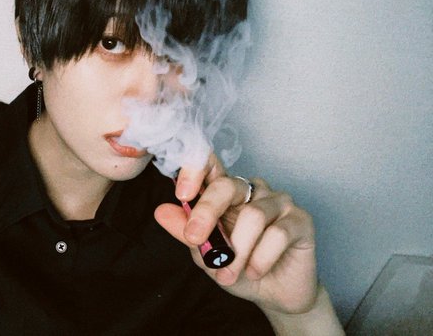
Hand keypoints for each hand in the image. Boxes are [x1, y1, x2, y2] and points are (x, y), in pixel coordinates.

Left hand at [155, 154, 318, 314]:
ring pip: (253, 215)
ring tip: (229, 274)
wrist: (275, 296)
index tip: (181, 192)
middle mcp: (253, 190)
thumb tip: (161, 212)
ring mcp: (279, 201)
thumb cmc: (240, 269)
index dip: (194, 169)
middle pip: (227, 186)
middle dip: (207, 212)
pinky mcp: (301, 219)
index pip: (211, 165)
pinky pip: (277, 233)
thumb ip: (185, 231)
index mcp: (227, 192)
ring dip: (237, 251)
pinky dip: (261, 258)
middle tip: (195, 239)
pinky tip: (255, 271)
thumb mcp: (205, 254)